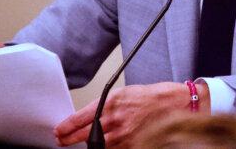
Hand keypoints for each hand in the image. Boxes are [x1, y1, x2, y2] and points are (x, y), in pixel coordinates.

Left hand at [54, 81, 209, 147]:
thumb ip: (107, 104)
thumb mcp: (125, 93)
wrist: (175, 104)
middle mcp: (116, 119)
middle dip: (70, 138)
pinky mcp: (134, 145)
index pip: (81, 117)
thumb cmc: (153, 97)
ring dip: (88, 145)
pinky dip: (107, 148)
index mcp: (113, 102)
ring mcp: (124, 135)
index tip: (60, 129)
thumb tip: (91, 115)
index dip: (67, 126)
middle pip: (85, 134)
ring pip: (98, 145)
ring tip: (82, 143)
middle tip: (62, 140)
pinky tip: (103, 146)